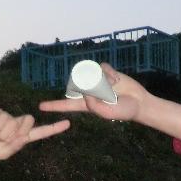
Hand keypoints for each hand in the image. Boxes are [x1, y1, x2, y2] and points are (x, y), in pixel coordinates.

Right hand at [0, 107, 70, 165]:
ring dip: (5, 131)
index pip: (40, 132)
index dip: (53, 128)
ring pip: (16, 120)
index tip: (67, 123)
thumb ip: (16, 145)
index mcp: (21, 137)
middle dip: (18, 131)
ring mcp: (7, 117)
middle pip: (29, 121)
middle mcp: (17, 125)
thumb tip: (24, 135)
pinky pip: (4, 116)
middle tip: (3, 138)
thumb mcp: (4, 153)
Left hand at [38, 63, 180, 140]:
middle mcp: (90, 92)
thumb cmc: (123, 111)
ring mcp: (98, 81)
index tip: (41, 107)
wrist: (139, 102)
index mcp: (87, 105)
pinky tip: (116, 80)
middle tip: (106, 93)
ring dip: (101, 80)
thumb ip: (93, 104)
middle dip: (89, 85)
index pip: (67, 105)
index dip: (54, 106)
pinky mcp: (107, 72)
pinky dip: (108, 73)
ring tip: (112, 87)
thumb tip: (86, 90)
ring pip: (89, 74)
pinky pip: (100, 67)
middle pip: (79, 84)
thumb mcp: (106, 113)